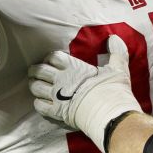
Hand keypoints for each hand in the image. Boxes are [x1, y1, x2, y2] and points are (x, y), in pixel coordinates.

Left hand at [29, 36, 142, 150]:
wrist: (109, 114)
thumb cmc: (113, 91)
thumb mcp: (118, 68)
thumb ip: (116, 52)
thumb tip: (114, 38)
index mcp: (74, 68)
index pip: (54, 57)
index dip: (49, 58)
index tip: (50, 60)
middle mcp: (62, 80)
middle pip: (40, 71)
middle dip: (35, 70)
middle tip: (34, 72)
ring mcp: (57, 97)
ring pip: (36, 87)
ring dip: (34, 85)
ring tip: (35, 85)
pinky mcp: (56, 113)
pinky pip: (39, 106)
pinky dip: (38, 103)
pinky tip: (41, 102)